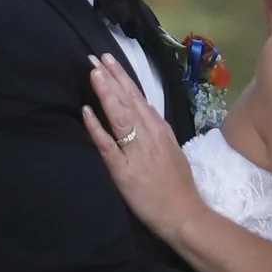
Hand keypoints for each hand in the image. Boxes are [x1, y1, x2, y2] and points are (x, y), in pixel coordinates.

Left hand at [82, 53, 201, 251]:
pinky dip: (97, 128)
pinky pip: (109, 146)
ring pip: (120, 116)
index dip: (122, 78)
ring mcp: (137, 152)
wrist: (184, 213)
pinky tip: (87, 112)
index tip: (108, 60)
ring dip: (106, 93)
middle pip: (128, 101)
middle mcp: (149, 135)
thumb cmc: (177, 184)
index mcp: (160, 129)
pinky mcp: (125, 171)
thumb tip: (142, 113)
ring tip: (93, 74)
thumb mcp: (170, 149)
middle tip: (94, 58)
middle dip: (110, 78)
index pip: (138, 97)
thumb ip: (156, 131)